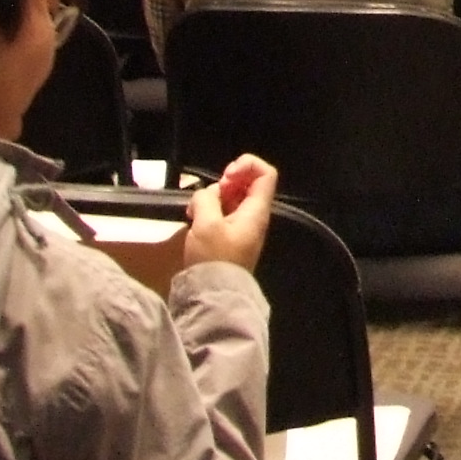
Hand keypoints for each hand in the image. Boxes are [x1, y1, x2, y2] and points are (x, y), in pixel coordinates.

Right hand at [182, 156, 274, 272]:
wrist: (213, 293)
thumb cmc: (214, 257)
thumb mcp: (206, 223)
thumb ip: (207, 199)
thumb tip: (207, 194)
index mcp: (256, 210)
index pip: (266, 174)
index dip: (246, 165)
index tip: (226, 176)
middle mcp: (254, 216)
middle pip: (247, 183)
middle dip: (225, 182)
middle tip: (208, 196)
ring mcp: (242, 226)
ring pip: (232, 198)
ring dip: (213, 197)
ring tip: (195, 210)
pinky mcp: (230, 236)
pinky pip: (223, 213)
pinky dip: (210, 210)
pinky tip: (194, 218)